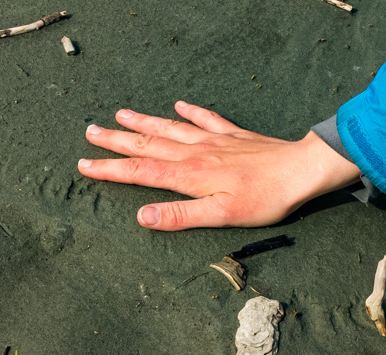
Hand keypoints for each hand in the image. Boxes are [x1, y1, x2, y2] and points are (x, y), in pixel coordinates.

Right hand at [78, 101, 361, 230]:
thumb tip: (142, 216)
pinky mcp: (234, 136)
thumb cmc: (264, 199)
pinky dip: (190, 112)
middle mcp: (196, 153)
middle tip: (90, 132)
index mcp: (189, 176)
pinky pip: (206, 119)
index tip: (84, 165)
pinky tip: (180, 106)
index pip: (140, 173)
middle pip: (148, 146)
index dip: (111, 170)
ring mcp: (214, 141)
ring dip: (144, 123)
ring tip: (121, 114)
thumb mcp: (221, 216)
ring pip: (170, 129)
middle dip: (117, 141)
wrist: (301, 170)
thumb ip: (180, 216)